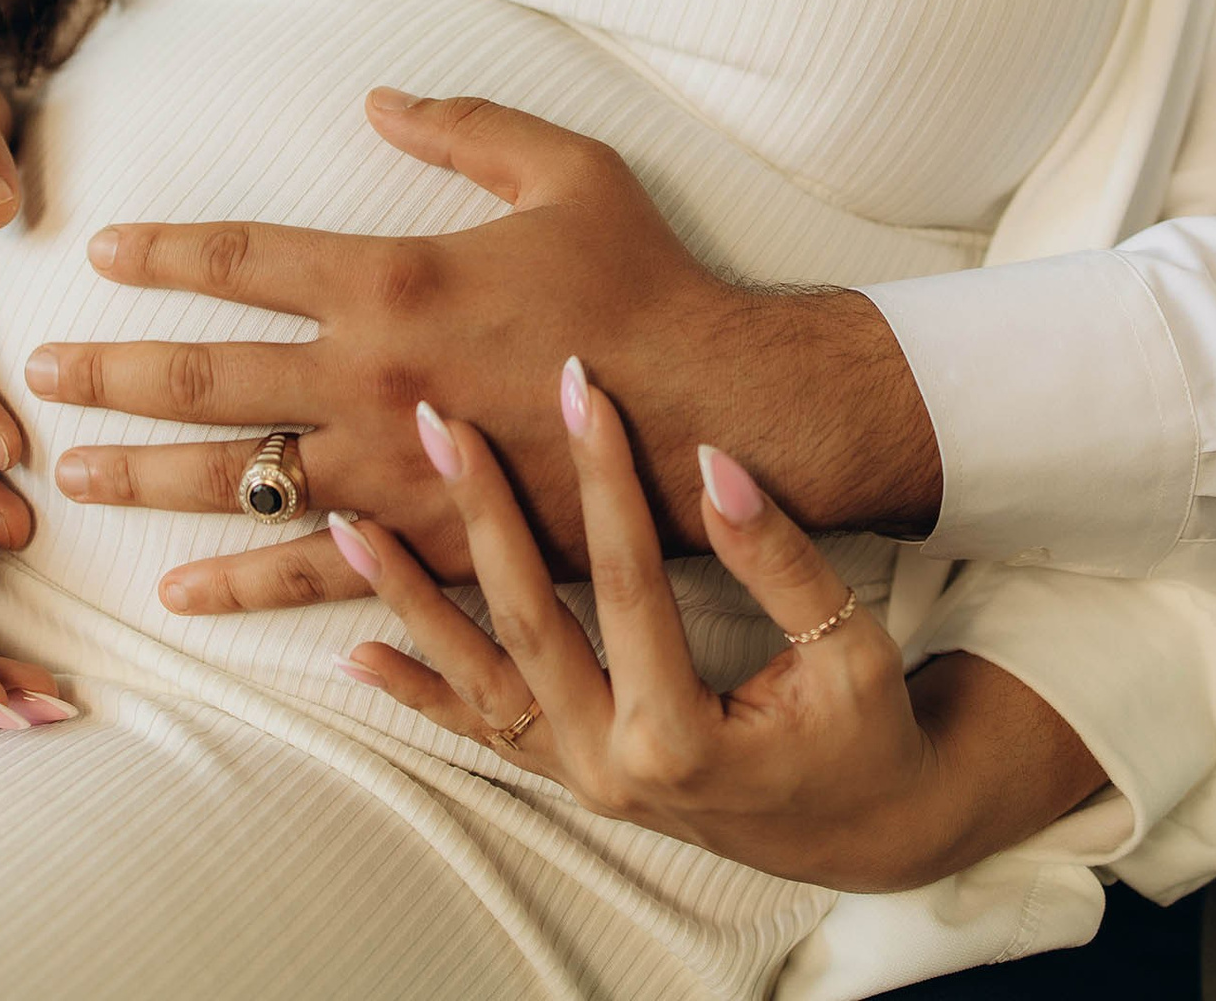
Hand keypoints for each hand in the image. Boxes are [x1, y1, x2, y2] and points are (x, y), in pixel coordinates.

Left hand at [37, 89, 941, 614]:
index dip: (164, 252)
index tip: (103, 252)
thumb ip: (463, 127)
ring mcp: (391, 468)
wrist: (717, 410)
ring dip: (143, 475)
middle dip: (109, 373)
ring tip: (71, 473)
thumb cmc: (646, 285)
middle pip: (204, 375)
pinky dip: (237, 584)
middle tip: (36, 374)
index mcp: (393, 277)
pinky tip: (176, 593)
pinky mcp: (427, 539)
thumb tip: (376, 100)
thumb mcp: (567, 170)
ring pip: (235, 475)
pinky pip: (312, 570)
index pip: (242, 258)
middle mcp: (370, 375)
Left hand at [329, 361, 1103, 892]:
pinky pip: (484, 731)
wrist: (869, 827)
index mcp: (680, 738)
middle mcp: (612, 767)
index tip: (581, 389)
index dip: (605, 480)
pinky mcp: (572, 778)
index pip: (627, 584)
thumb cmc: (869, 733)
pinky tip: (358, 656)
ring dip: (410, 601)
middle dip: (480, 513)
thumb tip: (716, 464)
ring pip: (479, 681)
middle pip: (527, 621)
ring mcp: (582, 780)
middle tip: (442, 423)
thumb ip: (778, 561)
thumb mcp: (851, 648)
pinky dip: (419, 692)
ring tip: (345, 527)